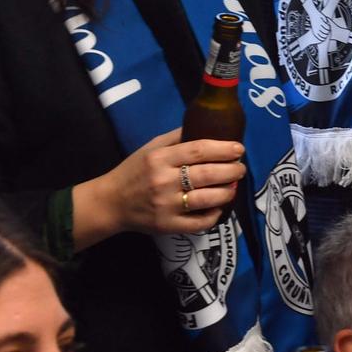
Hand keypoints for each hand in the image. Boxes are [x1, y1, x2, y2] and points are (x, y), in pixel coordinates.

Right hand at [81, 128, 245, 239]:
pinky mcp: (168, 225)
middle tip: (241, 168)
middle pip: (208, 174)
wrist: (110, 203)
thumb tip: (204, 126)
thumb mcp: (150, 148)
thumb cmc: (133, 172)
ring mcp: (166, 205)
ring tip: (234, 186)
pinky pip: (200, 222)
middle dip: (232, 170)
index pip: (198, 150)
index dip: (223, 149)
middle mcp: (163, 181)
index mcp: (159, 158)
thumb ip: (176, 138)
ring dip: (228, 192)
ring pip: (207, 199)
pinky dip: (214, 215)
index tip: (239, 149)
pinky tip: (219, 207)